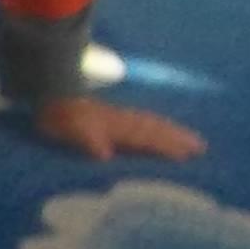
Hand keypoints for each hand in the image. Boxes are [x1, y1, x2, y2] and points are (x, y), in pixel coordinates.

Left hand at [31, 94, 202, 163]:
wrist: (47, 92)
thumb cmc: (56, 117)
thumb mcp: (65, 129)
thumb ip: (84, 138)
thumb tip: (102, 154)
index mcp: (113, 125)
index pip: (145, 137)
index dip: (164, 146)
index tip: (186, 156)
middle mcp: (122, 119)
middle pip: (154, 128)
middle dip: (177, 138)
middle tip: (202, 147)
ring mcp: (120, 115)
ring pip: (152, 122)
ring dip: (173, 131)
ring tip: (193, 139)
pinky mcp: (115, 115)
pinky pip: (144, 119)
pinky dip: (159, 124)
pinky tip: (164, 129)